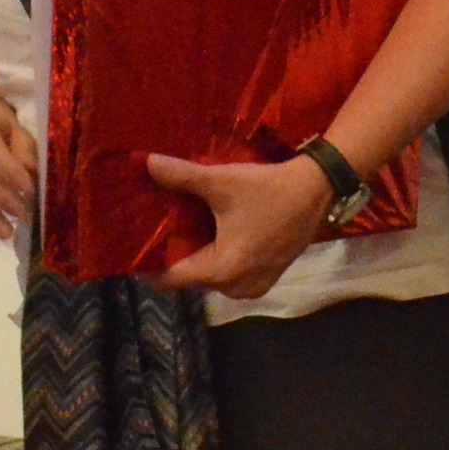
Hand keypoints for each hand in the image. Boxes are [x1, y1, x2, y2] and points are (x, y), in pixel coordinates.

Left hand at [146, 153, 332, 300]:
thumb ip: (182, 175)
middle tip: (154, 233)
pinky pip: (228, 277)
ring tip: (177, 233)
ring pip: (209, 278)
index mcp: (221, 270)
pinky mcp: (265, 279)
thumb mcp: (221, 182)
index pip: (171, 279)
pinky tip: (209, 237)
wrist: (315, 191)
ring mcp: (252, 287)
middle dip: (172, 257)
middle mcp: (235, 287)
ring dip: (195, 259)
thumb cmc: (267, 190)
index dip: (149, 266)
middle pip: (190, 278)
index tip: (133, 250)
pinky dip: (217, 261)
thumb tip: (147, 162)